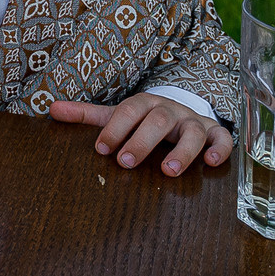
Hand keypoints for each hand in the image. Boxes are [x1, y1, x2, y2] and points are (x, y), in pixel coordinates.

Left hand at [50, 94, 234, 176]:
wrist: (182, 111)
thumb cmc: (144, 119)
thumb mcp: (118, 115)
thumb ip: (87, 115)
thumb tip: (51, 109)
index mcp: (144, 104)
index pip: (128, 111)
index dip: (115, 128)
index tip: (101, 148)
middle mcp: (170, 110)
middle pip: (158, 119)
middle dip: (142, 140)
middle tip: (125, 162)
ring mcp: (193, 121)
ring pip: (193, 130)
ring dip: (182, 150)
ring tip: (167, 171)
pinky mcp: (214, 134)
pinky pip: (222, 139)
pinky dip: (219, 149)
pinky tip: (210, 164)